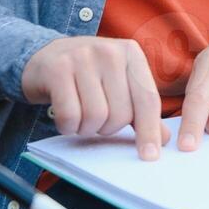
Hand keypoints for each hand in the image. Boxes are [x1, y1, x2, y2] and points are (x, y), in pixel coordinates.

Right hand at [20, 36, 170, 159]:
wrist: (44, 56)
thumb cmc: (87, 76)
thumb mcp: (118, 85)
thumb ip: (140, 111)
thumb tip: (164, 139)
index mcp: (131, 54)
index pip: (147, 99)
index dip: (149, 131)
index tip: (150, 156)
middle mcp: (109, 51)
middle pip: (121, 113)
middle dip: (108, 128)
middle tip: (97, 120)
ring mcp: (82, 57)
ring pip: (96, 116)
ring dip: (87, 128)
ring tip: (81, 116)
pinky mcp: (58, 70)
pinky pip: (70, 115)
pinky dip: (68, 126)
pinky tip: (66, 117)